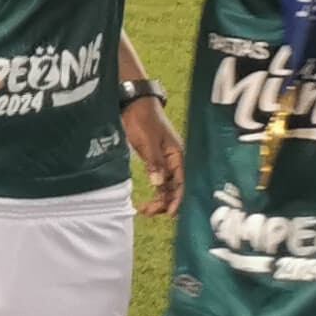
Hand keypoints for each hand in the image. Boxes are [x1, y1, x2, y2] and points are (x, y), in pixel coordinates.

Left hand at [124, 89, 184, 217]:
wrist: (135, 103)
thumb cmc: (143, 119)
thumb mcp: (148, 140)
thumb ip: (155, 162)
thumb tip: (159, 184)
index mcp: (178, 155)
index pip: (181, 182)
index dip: (177, 199)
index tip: (170, 213)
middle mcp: (175, 160)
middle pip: (174, 187)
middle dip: (165, 202)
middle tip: (148, 212)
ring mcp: (165, 160)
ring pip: (166, 185)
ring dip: (159, 198)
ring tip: (145, 209)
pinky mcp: (155, 159)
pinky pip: (159, 179)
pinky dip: (156, 190)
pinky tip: (149, 199)